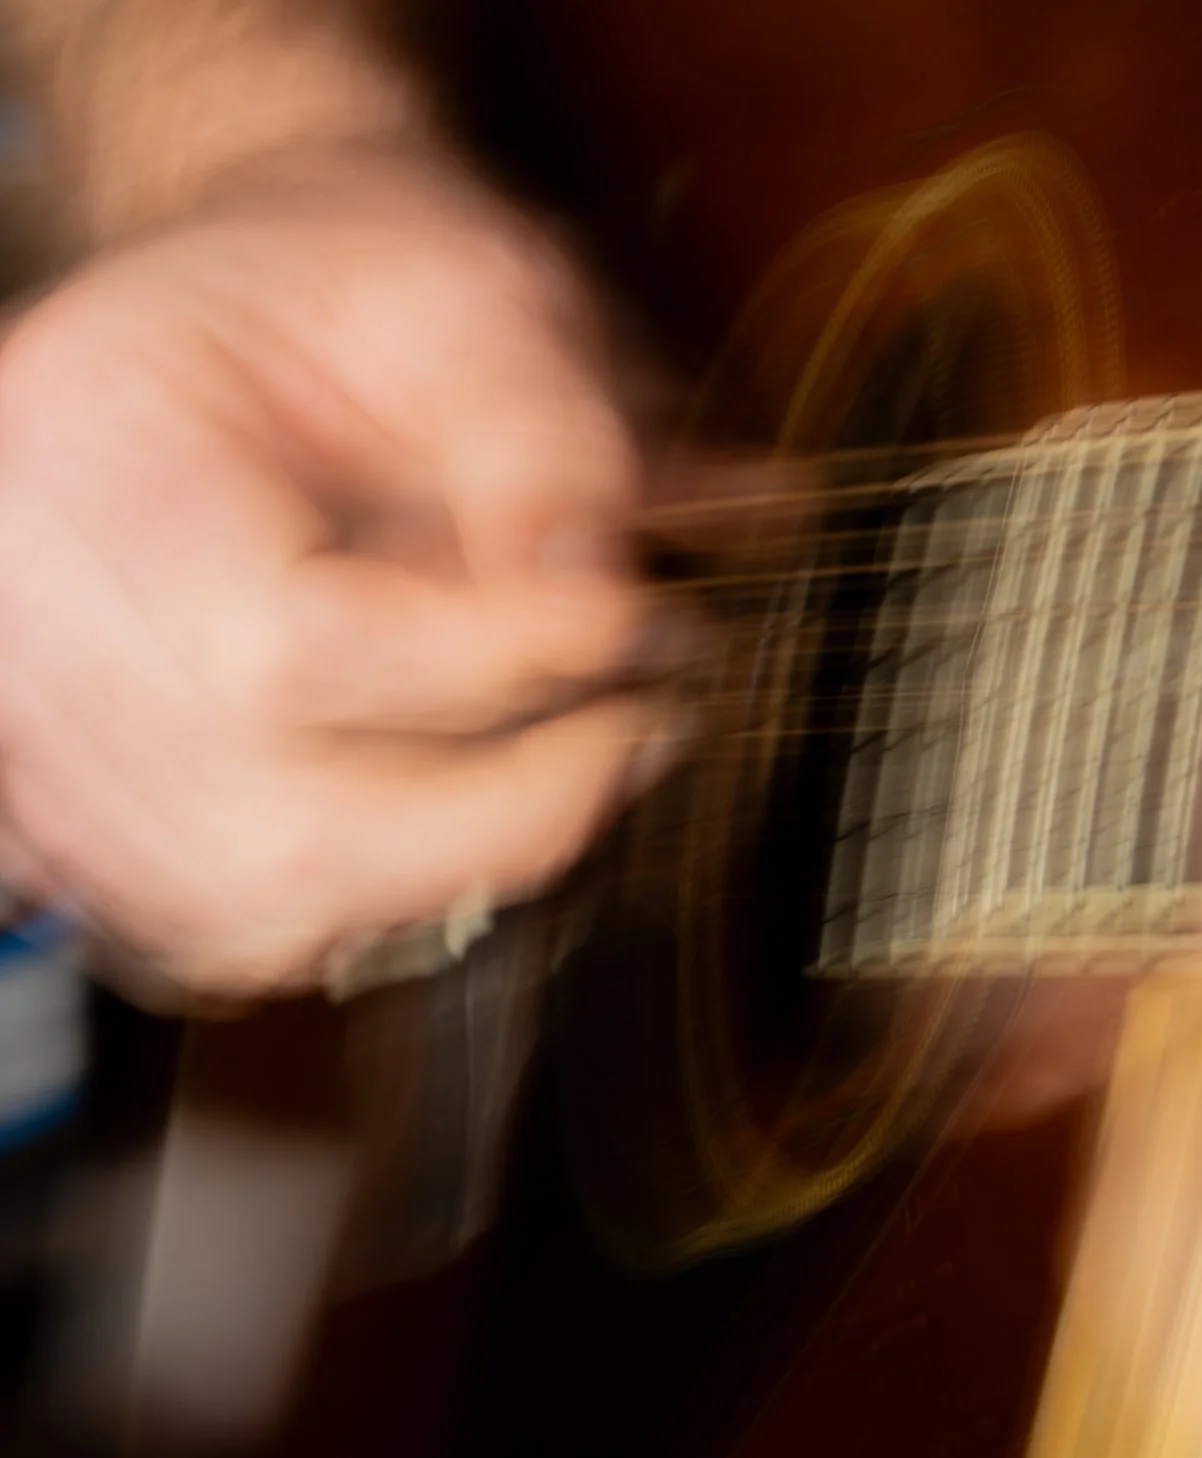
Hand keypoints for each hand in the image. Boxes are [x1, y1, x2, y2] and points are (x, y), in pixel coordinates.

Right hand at [0, 150, 670, 994]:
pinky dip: (359, 903)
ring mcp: (40, 714)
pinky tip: (462, 815)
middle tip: (640, 730)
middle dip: (500, 812)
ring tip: (574, 767)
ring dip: (449, 873)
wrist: (265, 301)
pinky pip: (216, 923)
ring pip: (247, 907)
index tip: (637, 629)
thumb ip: (545, 443)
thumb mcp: (469, 298)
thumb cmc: (350, 290)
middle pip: (260, 828)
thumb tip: (600, 602)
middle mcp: (25, 602)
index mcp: (91, 446)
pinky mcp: (86, 792)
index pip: (280, 648)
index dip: (492, 668)